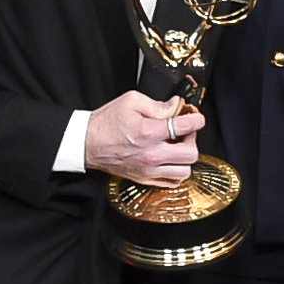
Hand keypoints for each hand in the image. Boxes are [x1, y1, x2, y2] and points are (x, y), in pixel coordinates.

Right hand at [85, 91, 201, 186]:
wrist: (87, 143)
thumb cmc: (106, 123)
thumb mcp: (131, 101)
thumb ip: (157, 104)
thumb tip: (174, 106)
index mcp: (148, 133)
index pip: (185, 127)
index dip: (197, 119)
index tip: (196, 117)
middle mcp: (151, 155)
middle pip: (191, 153)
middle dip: (192, 139)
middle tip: (184, 132)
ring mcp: (149, 170)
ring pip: (185, 171)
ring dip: (185, 158)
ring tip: (177, 147)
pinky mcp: (144, 179)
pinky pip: (172, 182)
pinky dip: (176, 172)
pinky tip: (171, 160)